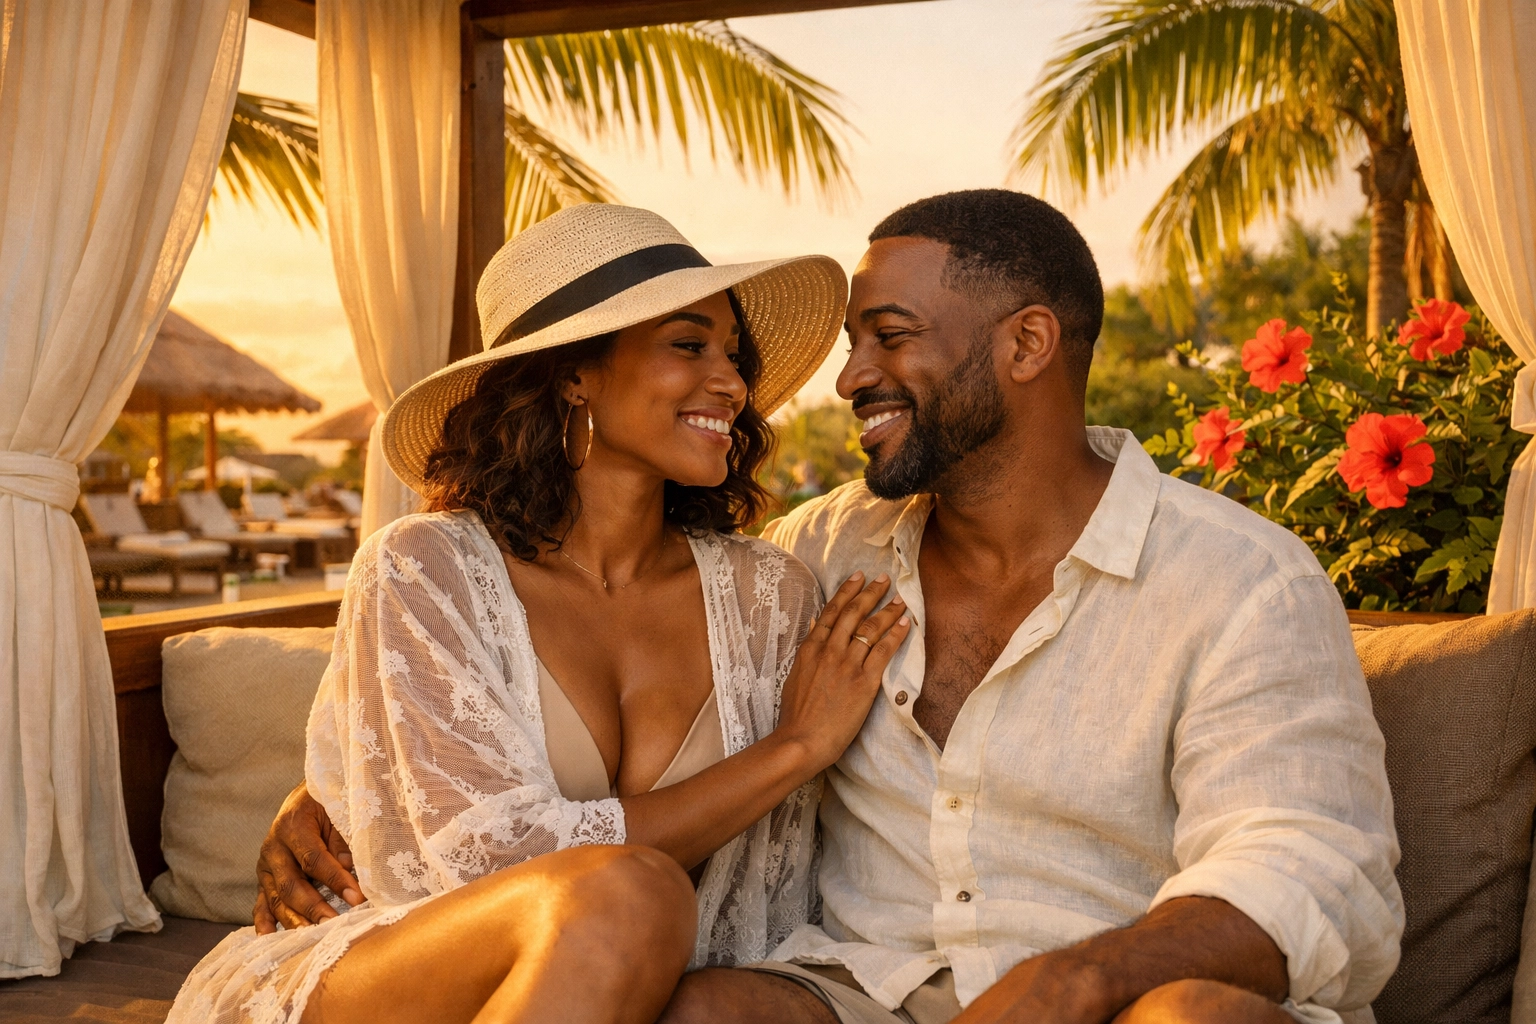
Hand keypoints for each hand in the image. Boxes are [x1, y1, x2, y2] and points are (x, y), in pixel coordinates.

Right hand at [253, 782, 362, 933]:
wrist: (304, 797)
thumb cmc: (326, 803)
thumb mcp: (337, 810)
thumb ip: (343, 839)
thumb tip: (349, 869)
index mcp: (292, 826)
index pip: (314, 858)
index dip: (335, 879)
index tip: (357, 897)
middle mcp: (273, 848)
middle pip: (292, 884)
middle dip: (314, 907)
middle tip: (334, 924)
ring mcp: (265, 866)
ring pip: (276, 899)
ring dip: (294, 921)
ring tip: (310, 939)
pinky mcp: (264, 879)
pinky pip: (261, 903)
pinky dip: (264, 923)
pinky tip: (268, 939)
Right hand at [775, 572, 910, 771]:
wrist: (801, 740)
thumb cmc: (797, 714)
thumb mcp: (796, 674)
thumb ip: (808, 648)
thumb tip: (815, 623)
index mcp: (810, 649)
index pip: (831, 611)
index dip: (846, 591)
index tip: (858, 577)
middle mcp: (829, 651)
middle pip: (853, 613)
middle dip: (870, 592)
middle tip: (884, 578)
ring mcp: (847, 665)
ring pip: (870, 628)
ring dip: (888, 609)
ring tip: (900, 598)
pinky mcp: (864, 682)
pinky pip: (884, 651)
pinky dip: (896, 634)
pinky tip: (906, 622)